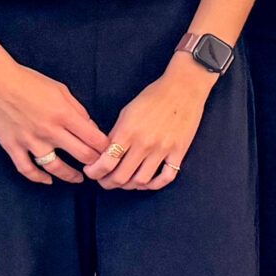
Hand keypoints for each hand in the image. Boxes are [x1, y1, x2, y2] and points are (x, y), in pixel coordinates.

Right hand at [0, 57, 108, 185]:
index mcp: (65, 115)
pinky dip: (38, 178)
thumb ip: (78, 111)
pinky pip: (27, 169)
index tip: (111, 152)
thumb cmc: (29, 82)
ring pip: (56, 167)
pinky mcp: (12, 146)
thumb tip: (91, 128)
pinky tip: (48, 180)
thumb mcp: (61, 91)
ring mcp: (30, 140)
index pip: (95, 140)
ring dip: (71, 176)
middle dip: (95, 163)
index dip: (107, 149)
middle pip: (82, 155)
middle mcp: (50, 131)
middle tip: (100, 167)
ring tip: (79, 179)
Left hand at [88, 55, 214, 190]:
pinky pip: (166, 177)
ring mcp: (163, 149)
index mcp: (128, 131)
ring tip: (123, 182)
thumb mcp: (127, 112)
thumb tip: (106, 153)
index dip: (94, 172)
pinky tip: (146, 182)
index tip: (92, 172)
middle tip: (104, 180)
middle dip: (107, 182)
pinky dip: (154, 185)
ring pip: (141, 180)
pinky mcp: (179, 151)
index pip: (105, 162)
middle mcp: (144, 143)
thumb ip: (117, 134)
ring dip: (128, 186)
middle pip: (121, 176)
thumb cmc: (153, 97)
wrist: (183, 89)